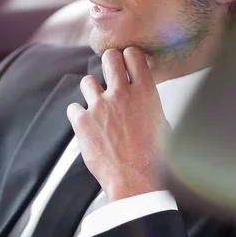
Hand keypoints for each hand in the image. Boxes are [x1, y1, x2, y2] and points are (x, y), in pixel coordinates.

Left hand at [67, 47, 167, 201]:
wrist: (136, 181)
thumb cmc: (154, 159)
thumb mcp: (162, 123)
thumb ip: (148, 103)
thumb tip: (142, 97)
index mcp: (145, 92)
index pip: (132, 54)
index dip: (128, 57)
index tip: (126, 64)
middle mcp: (122, 93)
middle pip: (109, 57)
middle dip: (108, 63)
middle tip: (110, 74)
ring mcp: (100, 106)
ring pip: (87, 81)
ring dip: (91, 91)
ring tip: (98, 106)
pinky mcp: (82, 121)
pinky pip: (73, 107)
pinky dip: (78, 115)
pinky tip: (87, 126)